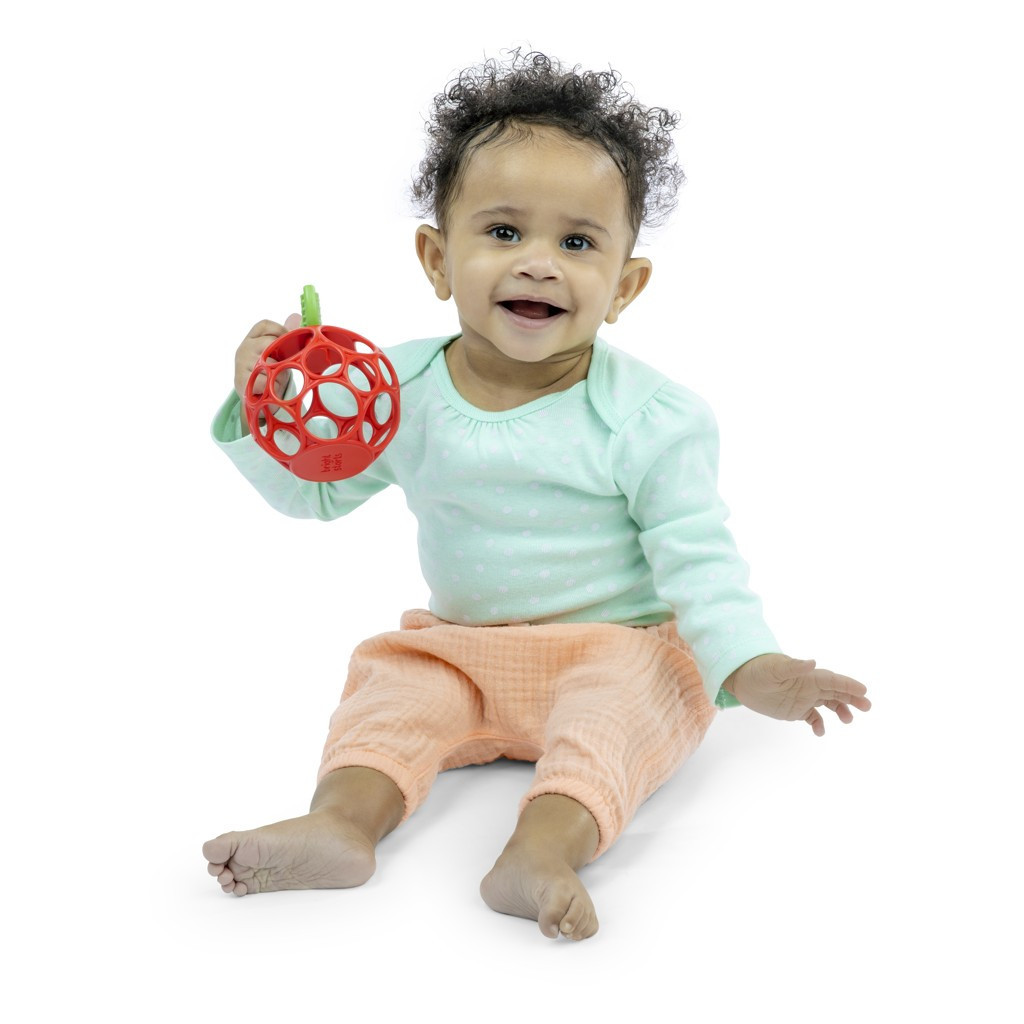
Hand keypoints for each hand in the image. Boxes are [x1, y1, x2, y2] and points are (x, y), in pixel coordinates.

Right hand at [234, 313, 301, 399]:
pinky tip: (270, 388)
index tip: (289, 342)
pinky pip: (264, 380)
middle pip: (268, 342)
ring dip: (279, 373)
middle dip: (282, 355)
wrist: (255, 398)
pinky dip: (272, 385)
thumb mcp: (277, 354)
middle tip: (284, 366)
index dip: (280, 330)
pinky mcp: (241, 381)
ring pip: (268, 362)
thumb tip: (296, 316)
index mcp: (251, 338)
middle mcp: (243, 348)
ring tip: (276, 380)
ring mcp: (241, 364)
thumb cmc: (268, 372)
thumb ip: (284, 337)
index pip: (264, 325)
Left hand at [722, 653, 870, 735]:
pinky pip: (813, 717)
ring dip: (841, 710)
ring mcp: (804, 698)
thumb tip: (812, 663)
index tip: (863, 691)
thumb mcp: (774, 668)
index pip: (832, 680)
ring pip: (829, 704)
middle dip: (852, 698)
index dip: (848, 684)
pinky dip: (819, 724)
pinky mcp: (796, 710)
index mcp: (807, 675)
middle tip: (867, 707)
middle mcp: (809, 686)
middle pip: (836, 691)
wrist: (742, 679)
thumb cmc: (758, 669)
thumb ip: (793, 666)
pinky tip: (819, 732)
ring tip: (847, 720)